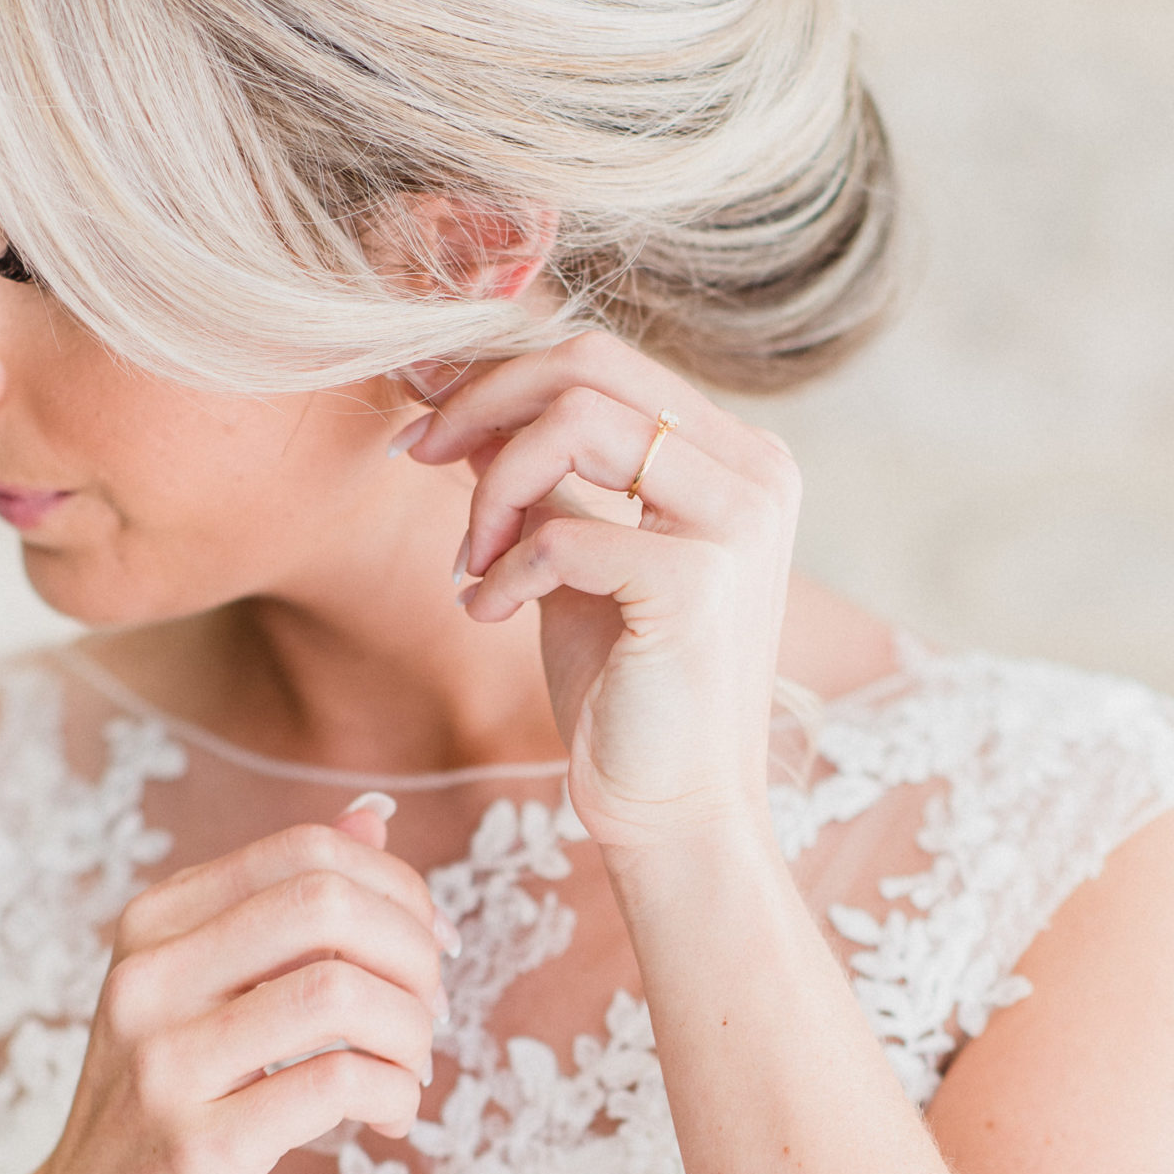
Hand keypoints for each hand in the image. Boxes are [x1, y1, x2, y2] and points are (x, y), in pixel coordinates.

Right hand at [24, 806, 449, 1173]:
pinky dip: (395, 1094)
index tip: (431, 948)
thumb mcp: (205, 996)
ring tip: (411, 1070)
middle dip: (414, 953)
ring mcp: (166, 1065)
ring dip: (411, 1031)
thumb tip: (372, 818)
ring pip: (340, 992)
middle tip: (430, 1012)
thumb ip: (282, 909)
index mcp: (154, 926)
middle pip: (327, 904)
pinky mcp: (200, 1150)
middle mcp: (148, 980)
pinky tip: (390, 1116)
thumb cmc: (168, 1113)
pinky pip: (338, 1084)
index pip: (305, 852)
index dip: (397, 890)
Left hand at [399, 330, 800, 855]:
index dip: (498, 370)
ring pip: (575, 422)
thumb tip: (464, 401)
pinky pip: (563, 532)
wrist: (674, 813)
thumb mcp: (576, 562)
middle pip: (589, 365)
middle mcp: (756, 474)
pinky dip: (504, 570)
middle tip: (417, 452)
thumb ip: (546, 479)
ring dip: (492, 487)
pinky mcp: (698, 584)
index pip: (605, 360)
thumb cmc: (627, 693)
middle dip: (481, 402)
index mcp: (736, 457)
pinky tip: (487, 614)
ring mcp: (737, 524)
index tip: (423, 402)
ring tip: (469, 560)